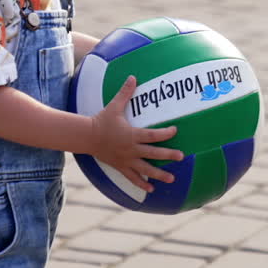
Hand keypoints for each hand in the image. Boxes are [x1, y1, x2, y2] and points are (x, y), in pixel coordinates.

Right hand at [87, 76, 181, 192]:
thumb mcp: (114, 106)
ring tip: (172, 179)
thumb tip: (133, 77)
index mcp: (131, 134)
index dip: (165, 133)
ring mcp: (126, 159)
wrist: (87, 137)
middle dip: (168, 155)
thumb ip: (125, 92)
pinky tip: (151, 190)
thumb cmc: (102, 120)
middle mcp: (131, 149)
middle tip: (181, 156)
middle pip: (153, 153)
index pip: (152, 135)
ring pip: (145, 169)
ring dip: (159, 174)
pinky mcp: (120, 166)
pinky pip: (133, 177)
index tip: (175, 131)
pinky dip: (142, 184)